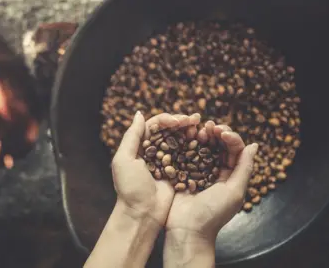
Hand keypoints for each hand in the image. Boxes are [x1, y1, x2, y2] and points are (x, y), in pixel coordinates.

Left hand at [85, 112, 200, 267]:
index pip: (155, 125)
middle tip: (195, 120)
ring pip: (181, 140)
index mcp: (139, 146)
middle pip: (170, 130)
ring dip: (191, 132)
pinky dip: (196, 147)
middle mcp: (154, 151)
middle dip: (183, 122)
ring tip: (201, 128)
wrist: (141, 215)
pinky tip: (204, 142)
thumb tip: (139, 113)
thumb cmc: (130, 188)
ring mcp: (167, 161)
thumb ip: (132, 136)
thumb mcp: (123, 160)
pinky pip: (188, 156)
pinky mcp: (178, 172)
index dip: (167, 119)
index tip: (178, 121)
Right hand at [165, 120, 257, 244]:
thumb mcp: (234, 191)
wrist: (186, 230)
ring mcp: (198, 171)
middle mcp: (216, 171)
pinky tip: (186, 136)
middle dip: (216, 132)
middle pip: (219, 145)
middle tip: (210, 126)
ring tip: (198, 128)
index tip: (222, 132)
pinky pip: (186, 153)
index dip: (230, 137)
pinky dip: (187, 143)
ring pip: (203, 147)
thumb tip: (254, 145)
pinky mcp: (182, 172)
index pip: (235, 150)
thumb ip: (244, 168)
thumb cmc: (213, 214)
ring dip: (202, 135)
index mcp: (231, 176)